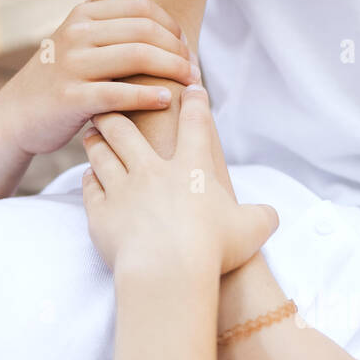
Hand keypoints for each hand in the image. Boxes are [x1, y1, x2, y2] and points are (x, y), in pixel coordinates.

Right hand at [0, 0, 199, 157]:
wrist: (18, 115)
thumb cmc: (62, 83)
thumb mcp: (80, 47)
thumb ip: (113, 36)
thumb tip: (167, 33)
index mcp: (82, 16)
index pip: (141, 8)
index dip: (171, 25)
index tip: (186, 45)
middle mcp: (76, 34)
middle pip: (144, 30)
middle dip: (178, 49)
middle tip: (194, 68)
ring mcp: (73, 65)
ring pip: (137, 56)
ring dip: (173, 68)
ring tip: (191, 82)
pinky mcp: (72, 98)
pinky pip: (120, 93)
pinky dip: (149, 95)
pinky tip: (167, 99)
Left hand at [80, 86, 276, 276]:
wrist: (168, 271)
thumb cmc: (214, 249)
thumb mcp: (253, 230)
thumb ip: (263, 217)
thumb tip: (270, 216)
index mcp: (191, 169)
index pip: (195, 125)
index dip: (195, 103)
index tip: (190, 88)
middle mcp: (152, 171)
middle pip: (126, 130)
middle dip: (117, 112)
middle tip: (110, 103)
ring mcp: (122, 190)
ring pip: (101, 154)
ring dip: (96, 141)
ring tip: (92, 134)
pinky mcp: (102, 214)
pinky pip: (90, 190)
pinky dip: (89, 180)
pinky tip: (90, 177)